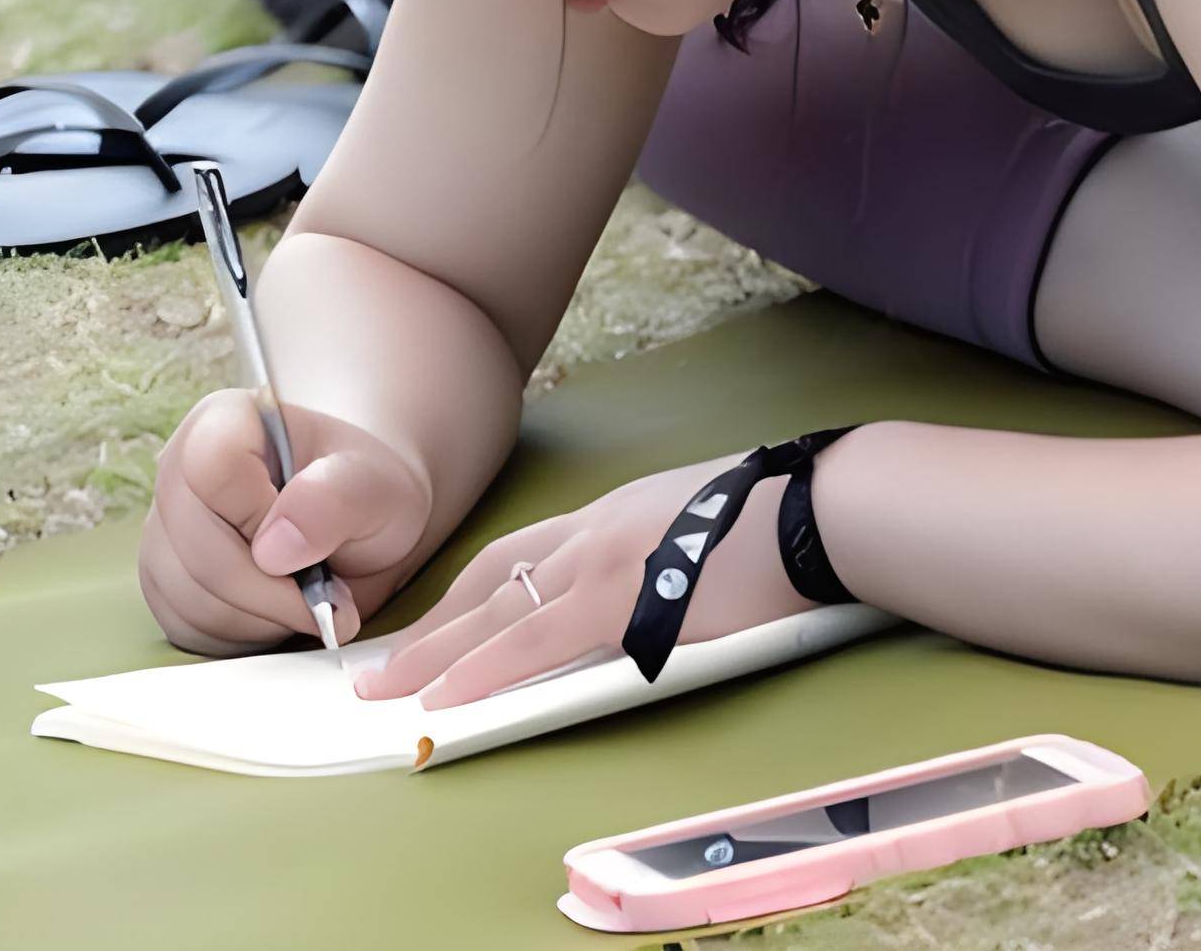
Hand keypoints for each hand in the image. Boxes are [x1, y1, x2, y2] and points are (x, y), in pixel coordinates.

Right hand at [138, 386, 436, 655]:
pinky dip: (240, 635)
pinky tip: (278, 614)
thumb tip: (274, 549)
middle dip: (272, 590)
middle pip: (196, 547)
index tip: (308, 542)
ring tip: (309, 601)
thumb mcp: (376, 487)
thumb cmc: (366, 494)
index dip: (259, 516)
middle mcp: (179, 470)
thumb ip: (336, 499)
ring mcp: (163, 528)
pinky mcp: (162, 581)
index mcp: (226, 422)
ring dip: (259, 617)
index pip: (211, 467)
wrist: (359, 529)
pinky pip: (183, 626)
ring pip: (185, 596)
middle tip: (333, 597)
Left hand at [352, 450, 817, 709]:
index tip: (436, 621)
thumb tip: (670, 588)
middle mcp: (598, 528)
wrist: (820, 506)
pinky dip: (484, 668)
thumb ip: (669, 555)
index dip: (472, 592)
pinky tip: (448, 694)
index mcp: (619, 513)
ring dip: (435, 651)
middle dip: (432, 623)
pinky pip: (534, 641)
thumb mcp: (708, 525)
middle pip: (491, 576)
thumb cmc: (787, 518)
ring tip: (384, 689)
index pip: (524, 553)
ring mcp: (605, 559)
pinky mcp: (621, 597)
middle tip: (380, 665)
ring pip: (496, 609)